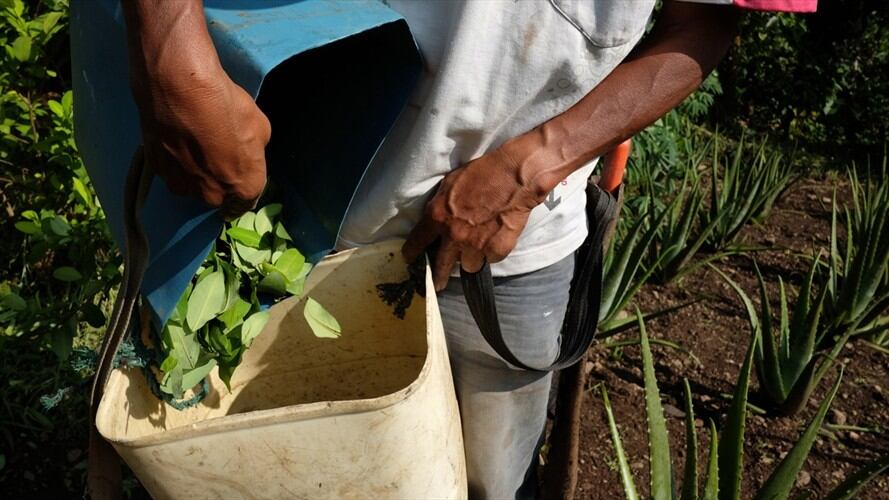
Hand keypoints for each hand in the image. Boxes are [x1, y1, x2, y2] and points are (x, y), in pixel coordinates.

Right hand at [124, 0, 270, 219]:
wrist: (179, 88)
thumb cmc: (226, 105)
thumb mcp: (260, 127)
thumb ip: (253, 150)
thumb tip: (244, 152)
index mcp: (244, 187)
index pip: (244, 203)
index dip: (242, 194)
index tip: (237, 187)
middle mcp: (212, 194)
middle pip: (217, 197)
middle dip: (218, 183)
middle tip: (215, 158)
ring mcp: (182, 185)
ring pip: (191, 187)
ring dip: (194, 174)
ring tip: (193, 147)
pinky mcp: (158, 171)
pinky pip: (171, 173)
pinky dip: (174, 162)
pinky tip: (176, 141)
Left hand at [402, 148, 542, 290]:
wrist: (515, 176)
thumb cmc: (482, 172)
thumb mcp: (449, 184)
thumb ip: (439, 206)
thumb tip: (434, 220)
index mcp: (437, 217)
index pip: (416, 244)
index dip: (412, 254)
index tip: (411, 260)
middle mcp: (454, 236)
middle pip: (440, 267)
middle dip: (437, 278)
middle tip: (437, 284)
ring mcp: (476, 246)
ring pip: (468, 265)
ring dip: (470, 258)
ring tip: (477, 245)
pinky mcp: (497, 250)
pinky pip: (490, 259)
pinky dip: (492, 252)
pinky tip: (496, 236)